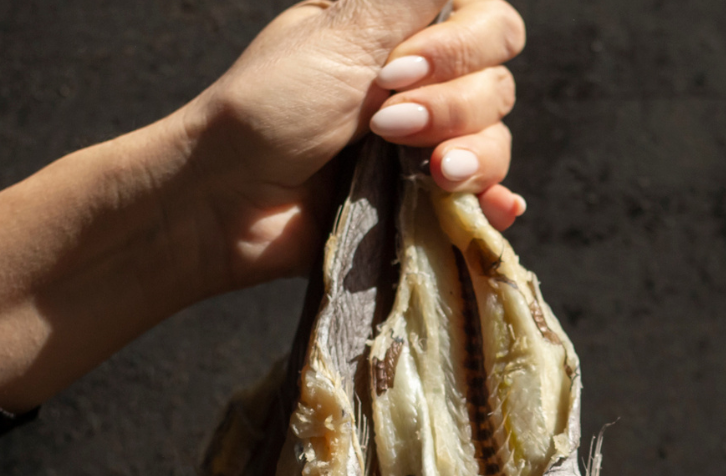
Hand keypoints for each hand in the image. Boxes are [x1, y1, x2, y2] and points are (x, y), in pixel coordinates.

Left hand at [180, 0, 527, 287]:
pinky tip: (490, 206)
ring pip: (497, 138)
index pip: (487, 19)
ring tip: (422, 175)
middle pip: (497, 81)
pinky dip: (494, 200)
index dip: (461, 46)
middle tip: (382, 125)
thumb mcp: (339, 35)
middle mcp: (423, 81)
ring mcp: (427, 142)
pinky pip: (490, 196)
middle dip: (449, 107)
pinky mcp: (426, 198)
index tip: (395, 70)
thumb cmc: (266, 110)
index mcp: (400, 30)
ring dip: (468, 156)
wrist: (227, 203)